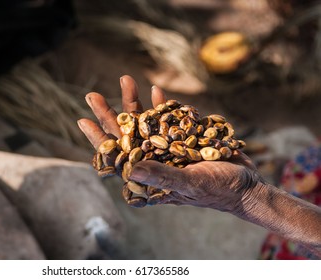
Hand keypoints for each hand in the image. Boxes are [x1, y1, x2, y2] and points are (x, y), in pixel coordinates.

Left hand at [78, 75, 263, 213]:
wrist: (247, 185)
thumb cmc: (219, 190)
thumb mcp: (190, 183)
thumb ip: (161, 175)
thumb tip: (130, 168)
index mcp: (149, 177)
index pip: (117, 157)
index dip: (99, 139)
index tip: (82, 121)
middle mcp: (154, 161)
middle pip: (126, 136)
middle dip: (109, 115)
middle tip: (91, 96)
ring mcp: (168, 148)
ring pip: (145, 123)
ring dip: (134, 103)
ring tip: (124, 79)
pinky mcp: (183, 138)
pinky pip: (169, 119)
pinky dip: (162, 105)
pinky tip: (154, 90)